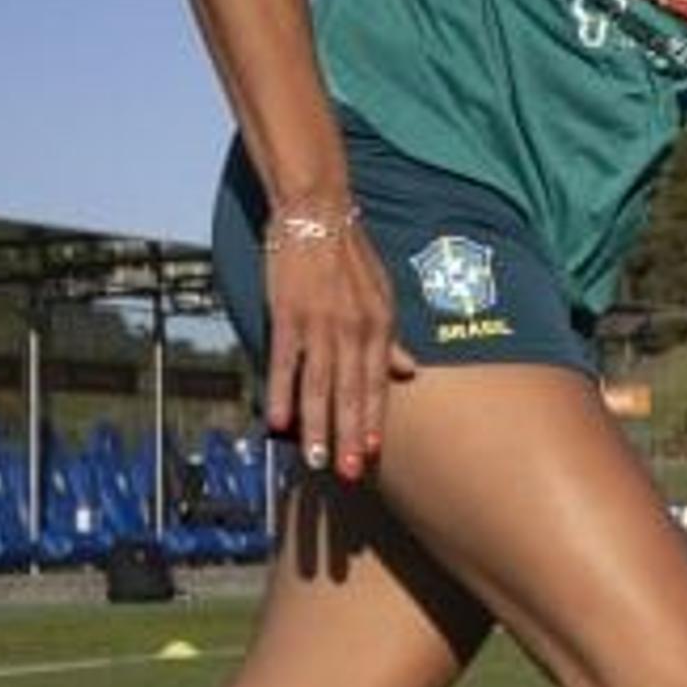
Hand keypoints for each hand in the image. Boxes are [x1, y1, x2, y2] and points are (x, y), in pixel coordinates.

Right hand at [262, 208, 412, 482]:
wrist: (318, 214)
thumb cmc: (351, 255)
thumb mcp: (382, 295)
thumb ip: (390, 338)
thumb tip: (408, 372)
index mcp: (378, 326)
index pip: (376, 383)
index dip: (374, 418)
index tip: (372, 453)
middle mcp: (353, 330)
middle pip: (351, 392)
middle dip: (350, 435)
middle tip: (348, 472)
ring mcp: (320, 324)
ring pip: (320, 385)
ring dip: (318, 425)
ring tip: (318, 460)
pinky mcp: (287, 314)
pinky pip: (286, 362)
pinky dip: (282, 392)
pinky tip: (278, 421)